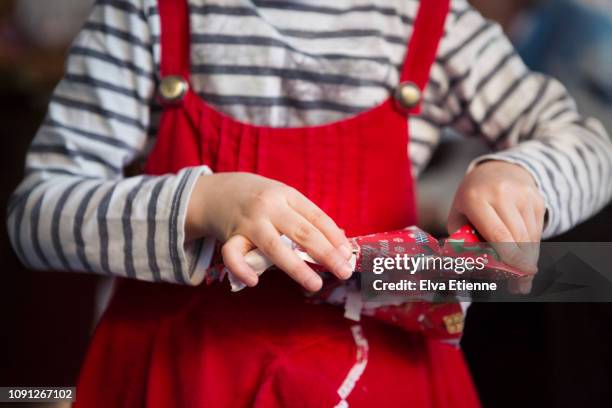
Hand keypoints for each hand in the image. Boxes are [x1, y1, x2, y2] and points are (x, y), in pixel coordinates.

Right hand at [185, 172, 352, 291]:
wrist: (216, 191)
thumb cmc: (258, 199)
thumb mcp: (283, 199)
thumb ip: (306, 218)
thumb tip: (338, 242)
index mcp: (287, 195)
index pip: (317, 217)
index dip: (335, 237)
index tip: (348, 255)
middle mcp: (269, 206)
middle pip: (302, 231)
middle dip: (326, 253)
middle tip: (344, 271)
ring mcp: (249, 221)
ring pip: (274, 246)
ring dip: (297, 267)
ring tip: (315, 284)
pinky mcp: (229, 236)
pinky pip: (233, 255)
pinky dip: (242, 269)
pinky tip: (254, 281)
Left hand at [448, 161, 545, 293]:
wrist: (496, 170)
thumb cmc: (472, 199)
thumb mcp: (460, 216)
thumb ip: (466, 240)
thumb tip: (479, 266)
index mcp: (475, 199)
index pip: (497, 233)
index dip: (510, 257)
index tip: (519, 274)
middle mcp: (501, 194)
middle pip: (517, 238)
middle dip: (520, 265)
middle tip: (520, 286)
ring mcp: (523, 195)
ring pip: (530, 236)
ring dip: (528, 258)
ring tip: (523, 276)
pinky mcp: (536, 198)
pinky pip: (536, 230)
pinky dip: (531, 245)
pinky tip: (525, 254)